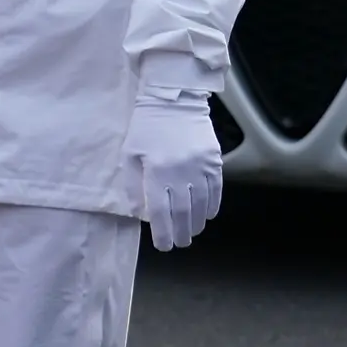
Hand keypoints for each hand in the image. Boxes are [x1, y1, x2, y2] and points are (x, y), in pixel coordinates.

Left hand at [124, 91, 223, 251]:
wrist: (174, 100)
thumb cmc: (147, 128)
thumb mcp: (130, 154)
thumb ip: (132, 185)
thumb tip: (140, 213)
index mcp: (156, 172)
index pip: (160, 212)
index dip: (163, 233)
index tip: (164, 245)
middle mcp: (181, 173)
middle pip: (183, 213)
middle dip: (181, 233)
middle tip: (179, 243)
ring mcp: (201, 167)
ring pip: (201, 205)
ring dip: (197, 223)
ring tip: (191, 232)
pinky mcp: (215, 161)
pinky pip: (216, 190)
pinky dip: (212, 206)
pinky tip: (206, 215)